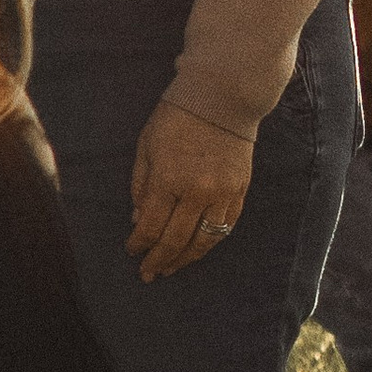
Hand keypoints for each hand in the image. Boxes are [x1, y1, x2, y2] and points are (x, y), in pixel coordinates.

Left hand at [128, 100, 253, 279]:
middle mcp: (198, 193)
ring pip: (204, 241)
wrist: (223, 98)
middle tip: (148, 273)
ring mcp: (222, 195)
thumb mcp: (146, 146)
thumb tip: (139, 220)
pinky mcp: (240, 192)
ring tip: (172, 268)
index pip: (151, 226)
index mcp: (169, 180)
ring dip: (185, 259)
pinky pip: (225, 228)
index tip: (131, 251)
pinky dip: (210, 242)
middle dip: (159, 260)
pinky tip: (197, 249)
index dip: (139, 244)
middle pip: (176, 240)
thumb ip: (140, 186)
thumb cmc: (177, 117)